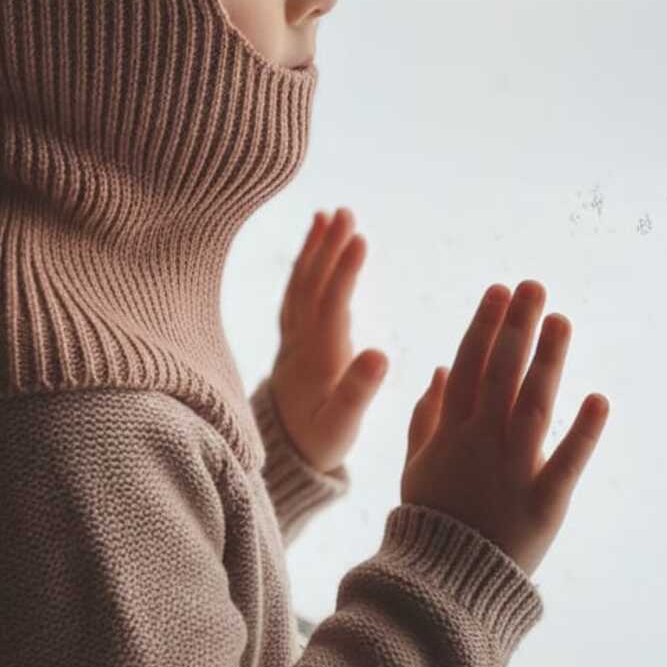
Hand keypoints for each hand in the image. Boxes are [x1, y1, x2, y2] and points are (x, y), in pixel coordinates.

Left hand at [268, 207, 388, 474]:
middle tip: (345, 212)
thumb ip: (359, 391)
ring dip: (314, 248)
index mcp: (318, 357)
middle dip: (329, 247)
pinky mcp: (292, 336)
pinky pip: (296, 291)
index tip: (359, 237)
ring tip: (326, 214)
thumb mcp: (342, 425)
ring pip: (301, 284)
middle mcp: (301, 340)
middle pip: (313, 285)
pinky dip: (304, 263)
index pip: (331, 305)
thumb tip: (381, 353)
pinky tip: (313, 243)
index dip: (344, 271)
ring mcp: (293, 336)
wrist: (285, 453)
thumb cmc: (320, 440)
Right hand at [401, 280, 609, 578]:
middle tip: (534, 286)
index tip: (500, 290)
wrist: (443, 586)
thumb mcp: (417, 464)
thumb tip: (442, 367)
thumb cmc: (433, 519)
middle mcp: (481, 442)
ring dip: (548, 360)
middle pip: (501, 373)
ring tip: (561, 320)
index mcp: (451, 430)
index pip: (469, 364)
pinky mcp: (544, 503)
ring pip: (533, 405)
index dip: (485, 324)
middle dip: (518, 326)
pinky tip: (599, 398)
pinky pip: (566, 463)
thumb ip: (427, 415)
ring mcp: (512, 470)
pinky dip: (583, 432)